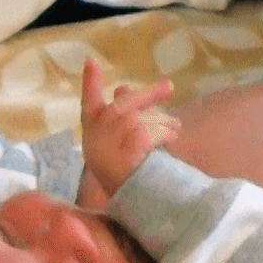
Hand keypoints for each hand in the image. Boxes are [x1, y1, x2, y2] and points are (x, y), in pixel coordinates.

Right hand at [79, 58, 180, 197]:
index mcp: (92, 131)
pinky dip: (165, 134)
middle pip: (124, 103)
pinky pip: (151, 133)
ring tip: (174, 131)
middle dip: (149, 94)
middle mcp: (97, 134)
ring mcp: (110, 142)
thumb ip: (123, 115)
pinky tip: (171, 140)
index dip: (89, 82)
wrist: (134, 203)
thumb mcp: (120, 142)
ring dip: (164, 123)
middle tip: (169, 87)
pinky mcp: (126, 150)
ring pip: (142, 119)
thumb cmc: (127, 172)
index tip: (90, 60)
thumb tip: (123, 87)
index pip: (88, 102)